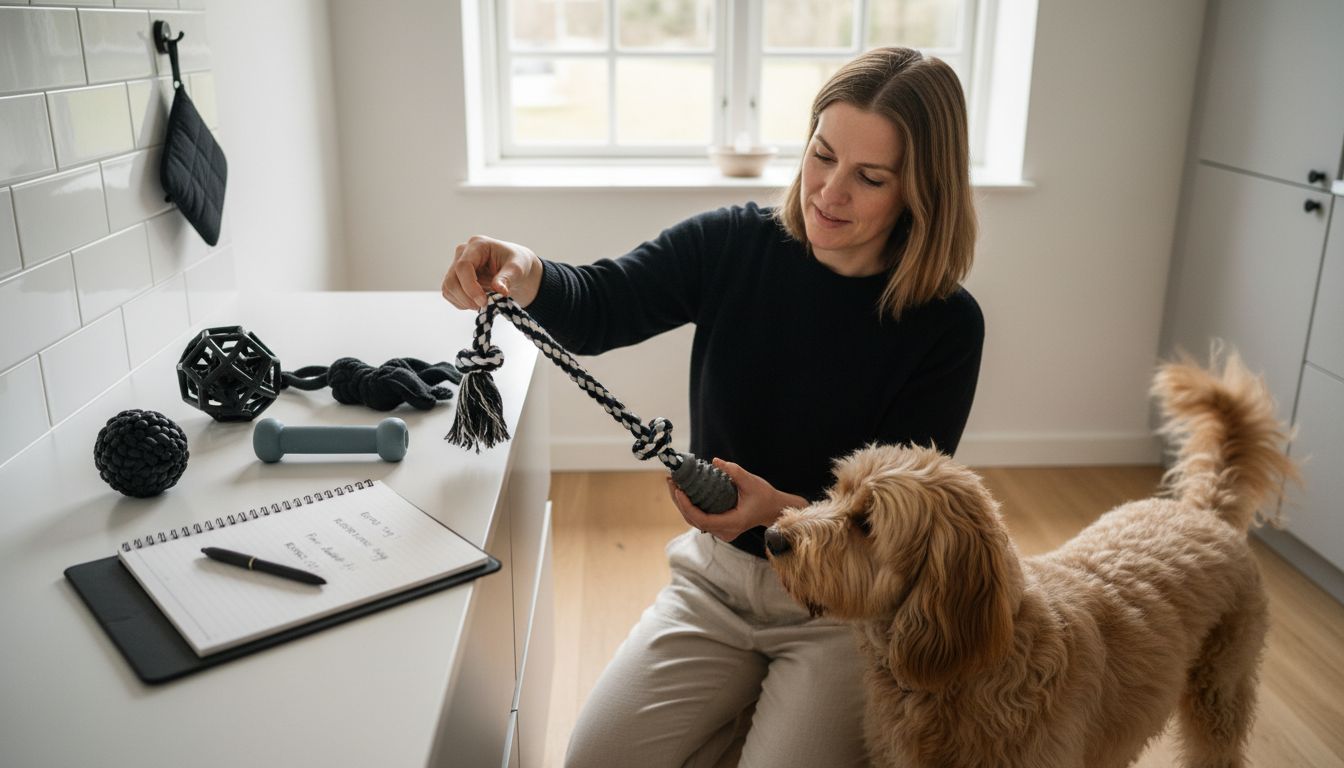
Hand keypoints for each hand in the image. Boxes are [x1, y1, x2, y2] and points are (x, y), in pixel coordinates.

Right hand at [442, 235, 542, 309]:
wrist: (516, 271)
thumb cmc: (517, 264)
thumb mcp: (517, 269)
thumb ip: (507, 278)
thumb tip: (499, 291)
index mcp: (478, 245)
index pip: (463, 266)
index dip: (470, 287)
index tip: (484, 301)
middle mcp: (463, 253)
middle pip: (452, 279)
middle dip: (466, 297)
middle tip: (485, 306)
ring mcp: (456, 265)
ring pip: (448, 288)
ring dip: (464, 302)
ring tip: (484, 303)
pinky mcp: (455, 278)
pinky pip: (449, 294)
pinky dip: (462, 303)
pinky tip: (477, 302)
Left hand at [665, 458, 807, 540]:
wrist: (772, 510)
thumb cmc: (764, 496)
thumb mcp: (752, 482)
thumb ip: (734, 471)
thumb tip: (715, 461)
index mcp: (733, 523)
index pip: (703, 520)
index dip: (687, 507)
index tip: (679, 491)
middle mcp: (724, 531)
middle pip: (694, 520)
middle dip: (679, 502)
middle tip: (671, 481)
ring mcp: (721, 531)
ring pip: (694, 520)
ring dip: (681, 503)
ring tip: (673, 484)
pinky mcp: (718, 527)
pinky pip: (699, 518)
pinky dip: (689, 505)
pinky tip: (683, 490)